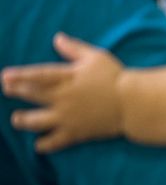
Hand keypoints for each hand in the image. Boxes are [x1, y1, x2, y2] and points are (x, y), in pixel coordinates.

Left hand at [2, 33, 125, 151]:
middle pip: (33, 95)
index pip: (39, 75)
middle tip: (7, 89)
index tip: (5, 76)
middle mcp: (64, 98)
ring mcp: (68, 117)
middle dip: (17, 92)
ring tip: (17, 119)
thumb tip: (57, 38)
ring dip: (23, 120)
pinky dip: (45, 145)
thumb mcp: (97, 57)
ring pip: (37, 121)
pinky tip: (38, 145)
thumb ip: (74, 49)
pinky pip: (55, 142)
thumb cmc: (116, 77)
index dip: (20, 76)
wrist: (133, 103)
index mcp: (69, 78)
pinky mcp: (76, 132)